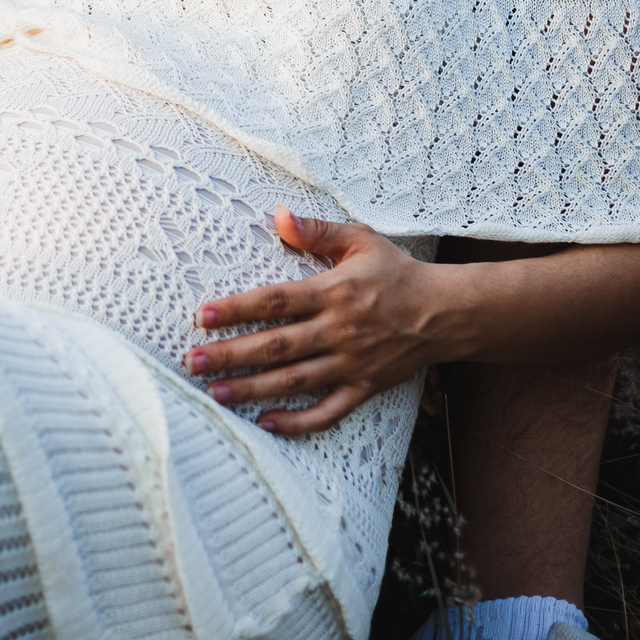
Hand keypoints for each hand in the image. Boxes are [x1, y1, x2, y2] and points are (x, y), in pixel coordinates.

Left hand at [182, 206, 443, 435]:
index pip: (275, 301)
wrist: (446, 312)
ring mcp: (351, 362)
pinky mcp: (365, 387)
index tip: (203, 316)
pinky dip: (298, 421)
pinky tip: (267, 423)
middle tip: (193, 361)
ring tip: (216, 393)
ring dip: (253, 388)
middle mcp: (339, 329)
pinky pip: (328, 411)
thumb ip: (317, 230)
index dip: (237, 308)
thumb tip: (278, 215)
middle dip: (232, 354)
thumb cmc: (398, 273)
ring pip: (295, 380)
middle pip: (277, 345)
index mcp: (333, 291)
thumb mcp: (360, 240)